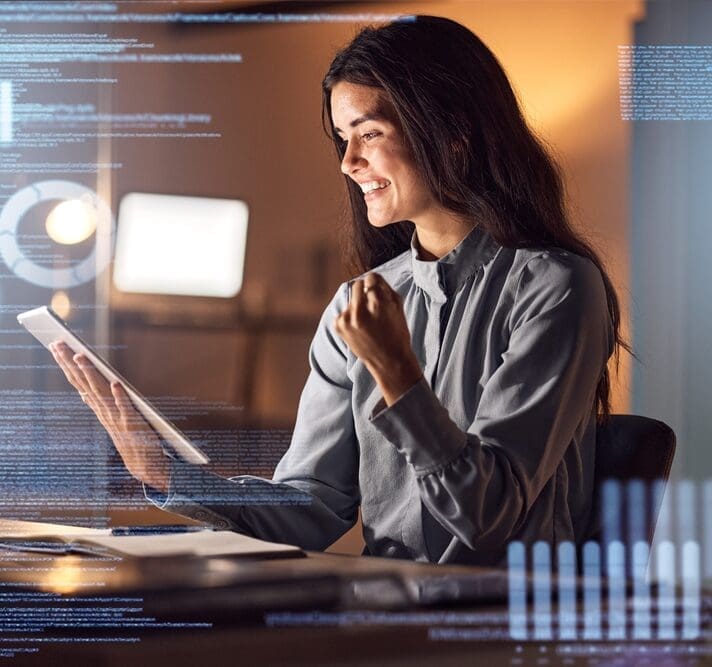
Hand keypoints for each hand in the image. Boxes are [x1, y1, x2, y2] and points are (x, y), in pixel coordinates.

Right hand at [49, 342, 169, 492]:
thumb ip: (99, 407)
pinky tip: (116, 383)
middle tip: (58, 343)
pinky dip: (121, 396)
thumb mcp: (111, 421)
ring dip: (91, 375)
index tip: (56, 346)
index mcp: (100, 409)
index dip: (67, 365)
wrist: (146, 466)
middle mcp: (105, 412)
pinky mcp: (134, 424)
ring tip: (82, 356)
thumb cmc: (130, 440)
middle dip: (71, 363)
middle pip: (85, 383)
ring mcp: (118, 418)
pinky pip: (126, 408)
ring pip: (101, 393)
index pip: (79, 383)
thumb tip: (83, 394)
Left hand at [334, 272, 421, 404]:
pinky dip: (350, 318)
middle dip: (364, 291)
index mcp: (378, 303)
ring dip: (357, 306)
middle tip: (371, 304)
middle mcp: (361, 310)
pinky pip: (343, 313)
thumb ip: (385, 288)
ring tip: (368, 322)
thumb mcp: (398, 307)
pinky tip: (360, 329)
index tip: (377, 290)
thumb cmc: (397, 333)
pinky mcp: (339, 327)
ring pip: (350, 300)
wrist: (389, 362)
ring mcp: (348, 319)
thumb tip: (371, 277)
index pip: (371, 278)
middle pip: (357, 285)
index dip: (375, 284)